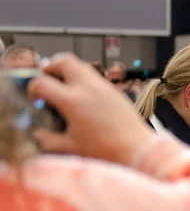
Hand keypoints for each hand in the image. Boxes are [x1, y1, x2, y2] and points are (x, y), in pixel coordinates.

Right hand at [27, 53, 154, 165]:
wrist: (137, 148)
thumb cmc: (106, 149)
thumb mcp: (70, 146)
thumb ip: (47, 139)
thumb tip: (36, 133)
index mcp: (73, 101)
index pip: (42, 82)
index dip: (32, 89)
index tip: (35, 99)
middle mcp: (88, 88)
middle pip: (63, 61)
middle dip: (50, 67)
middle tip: (46, 80)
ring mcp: (103, 86)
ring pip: (81, 64)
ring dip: (68, 70)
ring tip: (63, 86)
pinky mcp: (114, 90)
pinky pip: (95, 75)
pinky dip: (83, 78)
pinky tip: (82, 95)